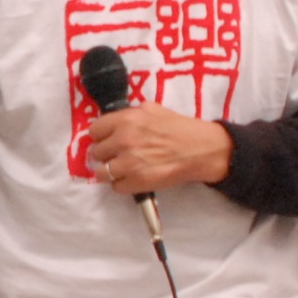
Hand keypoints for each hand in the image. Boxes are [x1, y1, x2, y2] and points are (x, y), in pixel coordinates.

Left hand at [84, 105, 233, 195]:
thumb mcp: (153, 110)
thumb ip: (130, 115)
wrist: (202, 149)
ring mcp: (129, 163)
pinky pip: (115, 187)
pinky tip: (133, 179)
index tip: (108, 140)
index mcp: (126, 120)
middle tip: (117, 155)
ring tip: (121, 170)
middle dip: (106, 154)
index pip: (95, 130)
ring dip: (109, 172)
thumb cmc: (180, 128)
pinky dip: (122, 185)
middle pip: (96, 152)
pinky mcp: (136, 182)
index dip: (101, 136)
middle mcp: (123, 140)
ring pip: (101, 172)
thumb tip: (113, 124)